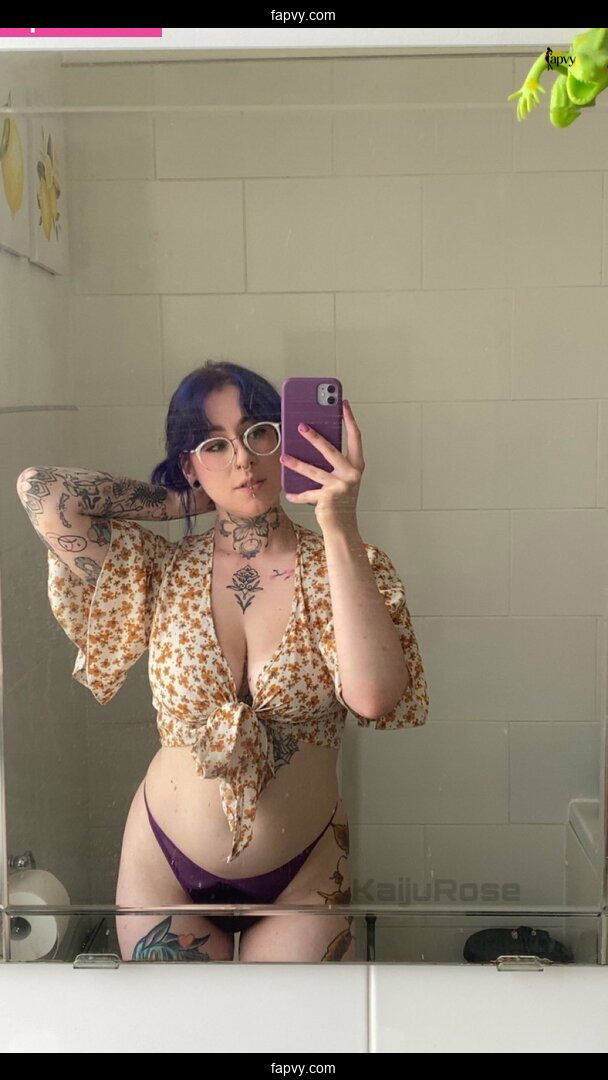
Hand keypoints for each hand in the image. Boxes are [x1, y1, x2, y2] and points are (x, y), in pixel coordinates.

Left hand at [279, 399, 363, 528]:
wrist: (344, 526)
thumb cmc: (340, 498)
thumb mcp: (340, 477)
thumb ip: (332, 462)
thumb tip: (310, 441)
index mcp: (357, 465)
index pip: (355, 437)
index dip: (350, 419)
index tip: (343, 403)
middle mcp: (352, 474)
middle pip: (331, 451)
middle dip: (315, 437)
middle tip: (300, 426)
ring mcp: (341, 487)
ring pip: (314, 471)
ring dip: (296, 463)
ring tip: (283, 456)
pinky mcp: (328, 499)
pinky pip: (308, 494)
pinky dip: (297, 495)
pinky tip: (288, 493)